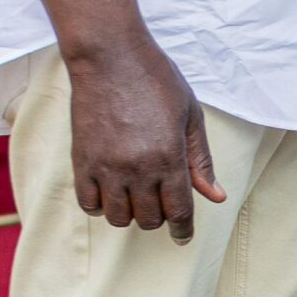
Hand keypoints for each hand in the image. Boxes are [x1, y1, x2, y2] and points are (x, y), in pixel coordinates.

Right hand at [65, 35, 224, 242]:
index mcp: (169, 156)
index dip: (183, 229)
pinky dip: (102, 206)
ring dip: (132, 214)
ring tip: (139, 195)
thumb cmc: (157, 81)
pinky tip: (113, 191)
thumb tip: (216, 197)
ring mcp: (105, 167)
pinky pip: (88, 204)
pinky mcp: (80, 162)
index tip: (184, 237)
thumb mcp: (190, 117)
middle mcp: (136, 168)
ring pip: (118, 217)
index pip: (178, 210)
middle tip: (164, 201)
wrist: (111, 59)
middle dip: (160, 217)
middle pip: (149, 219)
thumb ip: (201, 161)